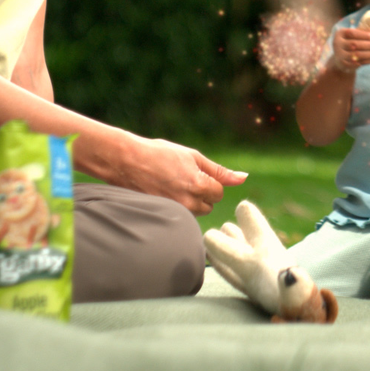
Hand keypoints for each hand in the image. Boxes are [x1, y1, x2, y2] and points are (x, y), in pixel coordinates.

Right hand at [104, 134, 247, 214]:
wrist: (126, 161)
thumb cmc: (160, 154)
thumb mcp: (193, 157)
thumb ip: (220, 171)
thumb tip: (243, 178)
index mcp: (199, 185)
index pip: (219, 193)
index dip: (209, 182)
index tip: (194, 173)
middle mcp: (188, 202)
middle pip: (209, 205)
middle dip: (201, 194)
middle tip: (182, 179)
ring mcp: (174, 211)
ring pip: (195, 212)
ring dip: (190, 202)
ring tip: (171, 186)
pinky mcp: (163, 216)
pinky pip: (180, 216)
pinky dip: (177, 207)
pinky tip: (164, 194)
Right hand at [329, 27, 369, 73]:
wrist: (341, 59)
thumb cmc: (351, 44)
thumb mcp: (354, 37)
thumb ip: (364, 34)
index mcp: (340, 33)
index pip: (353, 33)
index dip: (365, 35)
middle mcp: (337, 44)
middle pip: (354, 44)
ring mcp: (340, 55)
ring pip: (357, 55)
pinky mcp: (344, 65)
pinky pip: (359, 63)